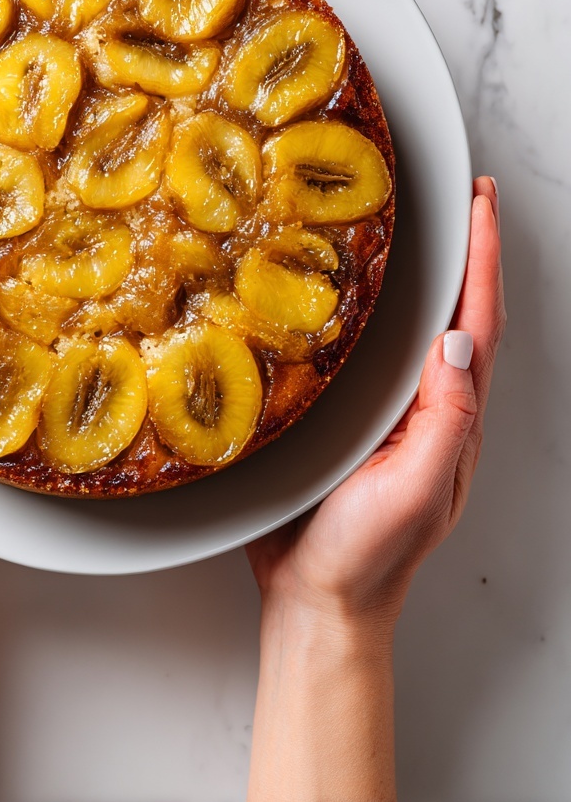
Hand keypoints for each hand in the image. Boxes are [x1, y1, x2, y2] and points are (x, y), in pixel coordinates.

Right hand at [246, 176, 504, 626]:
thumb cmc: (367, 556)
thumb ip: (446, 422)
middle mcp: (424, 407)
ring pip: (409, 333)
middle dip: (465, 255)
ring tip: (410, 231)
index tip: (482, 203)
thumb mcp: (417, 491)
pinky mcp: (343, 420)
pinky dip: (363, 317)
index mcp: (451, 418)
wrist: (316, 601)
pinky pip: (358, 356)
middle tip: (457, 201)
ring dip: (420, 279)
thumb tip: (458, 343)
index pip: (478, 324)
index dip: (484, 259)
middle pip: (455, 316)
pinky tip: (340, 297)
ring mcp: (385, 413)